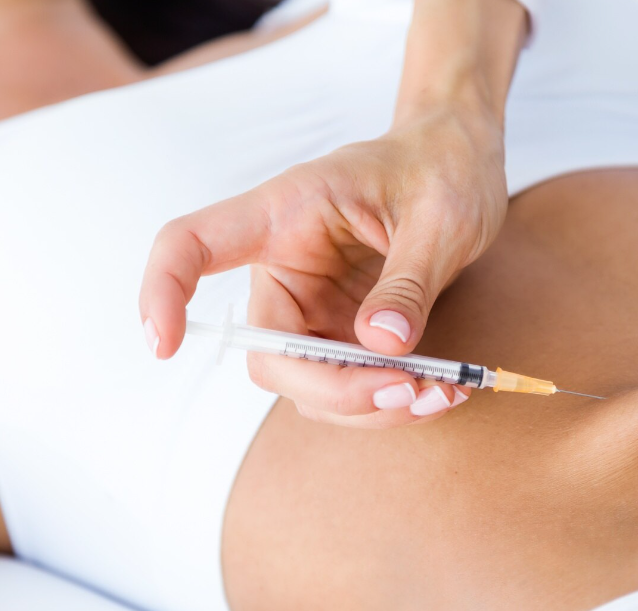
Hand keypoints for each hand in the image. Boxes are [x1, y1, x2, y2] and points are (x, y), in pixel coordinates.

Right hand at [139, 104, 507, 426]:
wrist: (461, 164)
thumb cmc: (439, 168)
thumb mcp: (437, 216)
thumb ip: (408, 281)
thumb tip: (383, 344)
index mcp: (285, 214)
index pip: (191, 245)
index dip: (164, 292)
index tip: (164, 345)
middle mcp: (287, 269)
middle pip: (270, 354)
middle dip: (335, 389)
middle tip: (410, 389)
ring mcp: (314, 309)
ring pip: (313, 387)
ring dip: (373, 406)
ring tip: (445, 392)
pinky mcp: (346, 335)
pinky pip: (353, 387)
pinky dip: (395, 400)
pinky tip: (444, 392)